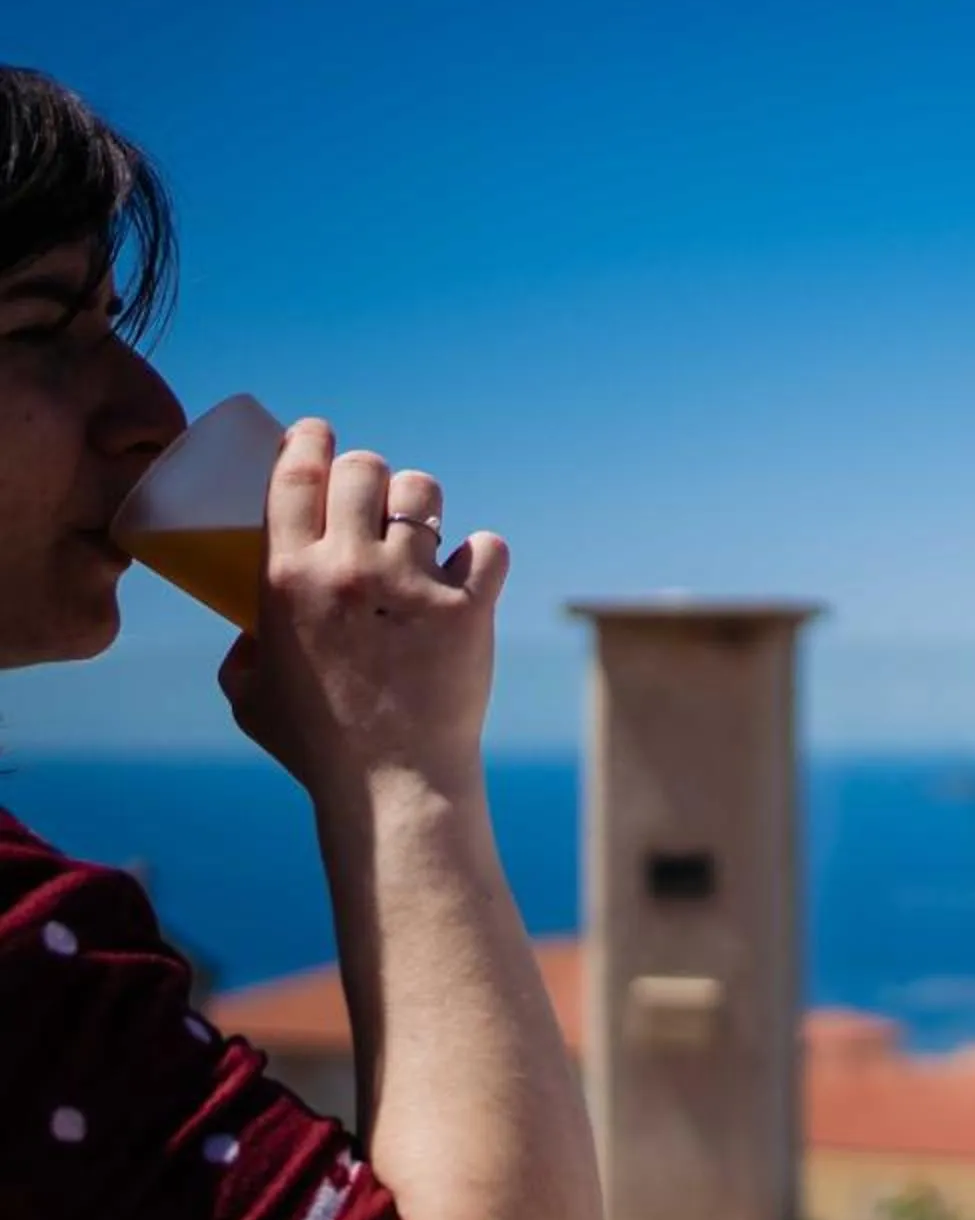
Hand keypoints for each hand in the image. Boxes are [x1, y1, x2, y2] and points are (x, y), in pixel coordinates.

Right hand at [220, 419, 508, 800]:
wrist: (392, 785)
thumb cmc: (316, 746)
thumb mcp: (248, 693)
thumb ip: (242, 650)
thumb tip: (248, 631)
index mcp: (287, 578)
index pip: (296, 473)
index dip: (309, 440)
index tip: (317, 433)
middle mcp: (349, 570)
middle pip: (362, 470)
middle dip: (366, 472)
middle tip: (371, 493)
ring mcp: (412, 586)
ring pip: (424, 494)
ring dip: (422, 504)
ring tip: (420, 530)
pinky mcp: (468, 609)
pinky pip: (488, 547)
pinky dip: (482, 555)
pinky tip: (472, 571)